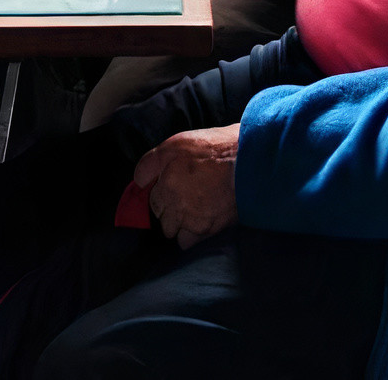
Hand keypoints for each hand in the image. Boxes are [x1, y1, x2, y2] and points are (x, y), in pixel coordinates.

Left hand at [134, 125, 239, 248]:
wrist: (250, 163)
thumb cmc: (215, 149)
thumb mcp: (177, 144)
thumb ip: (151, 163)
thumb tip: (137, 181)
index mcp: (166, 183)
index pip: (151, 199)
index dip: (161, 193)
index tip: (172, 188)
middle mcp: (175, 205)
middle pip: (160, 217)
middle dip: (167, 209)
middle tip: (183, 197)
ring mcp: (191, 220)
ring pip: (171, 231)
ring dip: (177, 224)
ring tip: (191, 210)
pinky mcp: (207, 230)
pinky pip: (187, 242)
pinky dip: (190, 235)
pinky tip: (199, 221)